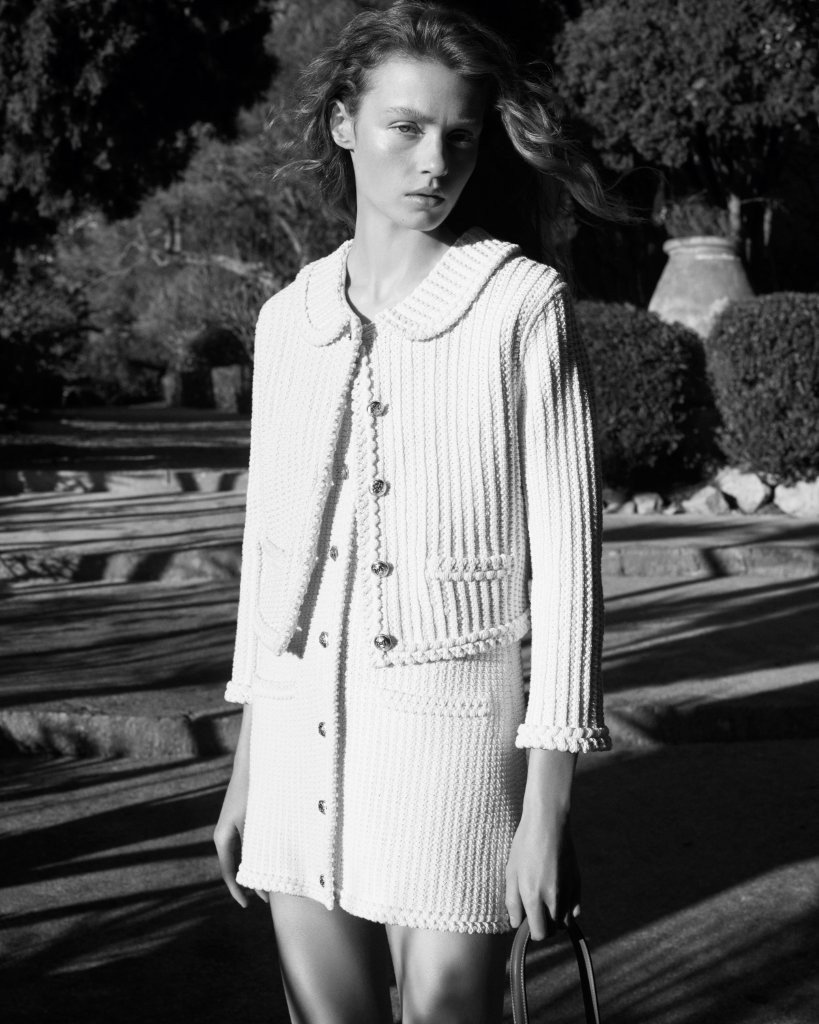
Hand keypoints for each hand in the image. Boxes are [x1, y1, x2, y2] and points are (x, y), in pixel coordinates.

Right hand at [213, 706, 267, 906]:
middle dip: (252, 882)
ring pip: (243, 854)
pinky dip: (259, 853)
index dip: (238, 891)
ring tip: (276, 882)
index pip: (229, 872)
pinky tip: (277, 856)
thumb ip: (265, 845)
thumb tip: (275, 870)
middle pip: (236, 865)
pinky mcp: (242, 816)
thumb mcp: (262, 820)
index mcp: (224, 836)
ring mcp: (233, 824)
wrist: (254, 756)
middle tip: (270, 899)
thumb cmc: (259, 787)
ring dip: (257, 867)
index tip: (249, 905)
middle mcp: (225, 832)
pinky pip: (248, 842)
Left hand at [505, 809, 580, 940]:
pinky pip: (576, 910)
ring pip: (566, 922)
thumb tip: (516, 923)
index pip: (539, 933)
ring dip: (555, 919)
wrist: (548, 823)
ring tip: (545, 903)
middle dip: (543, 926)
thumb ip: (512, 901)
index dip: (531, 931)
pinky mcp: (578, 883)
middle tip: (534, 911)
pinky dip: (568, 910)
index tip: (526, 921)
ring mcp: (568, 890)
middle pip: (553, 930)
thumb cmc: (525, 845)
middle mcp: (554, 897)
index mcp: (533, 896)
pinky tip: (558, 897)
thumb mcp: (511, 871)